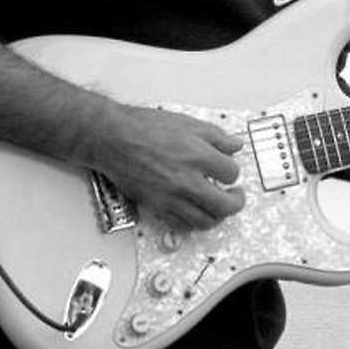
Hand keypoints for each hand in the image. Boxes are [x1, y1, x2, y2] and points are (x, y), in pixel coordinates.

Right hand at [101, 105, 245, 232]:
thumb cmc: (144, 128)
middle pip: (225, 205)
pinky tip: (195, 212)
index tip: (228, 169)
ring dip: (217, 215)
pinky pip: (182, 225)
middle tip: (235, 195)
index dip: (233, 171)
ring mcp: (171, 197)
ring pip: (205, 221)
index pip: (231, 173)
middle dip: (235, 201)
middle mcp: (187, 181)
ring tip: (217, 206)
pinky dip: (193, 222)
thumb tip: (235, 145)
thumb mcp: (188, 123)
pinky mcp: (157, 206)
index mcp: (198, 156)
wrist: (114, 138)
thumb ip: (216, 137)